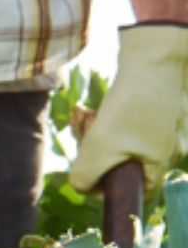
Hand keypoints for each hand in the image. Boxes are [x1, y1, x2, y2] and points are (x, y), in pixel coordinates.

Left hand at [70, 23, 187, 191]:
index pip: (138, 192)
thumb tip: (81, 187)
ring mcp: (161, 127)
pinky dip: (102, 119)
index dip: (108, 190)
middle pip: (120, 164)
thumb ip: (85, 178)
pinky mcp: (152, 109)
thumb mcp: (99, 148)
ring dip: (91, 132)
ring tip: (82, 114)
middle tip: (82, 129)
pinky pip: (121, 124)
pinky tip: (85, 109)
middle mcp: (167, 146)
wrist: (155, 54)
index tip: (87, 173)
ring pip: (116, 142)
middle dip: (92, 150)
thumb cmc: (131, 105)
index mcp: (161, 162)